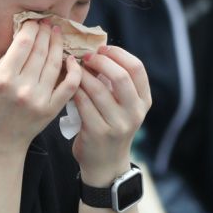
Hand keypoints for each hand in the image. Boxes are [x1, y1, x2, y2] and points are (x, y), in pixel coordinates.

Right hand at [0, 21, 81, 156]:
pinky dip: (73, 70)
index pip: (23, 43)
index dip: (32, 28)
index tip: (34, 21)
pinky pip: (69, 85)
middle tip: (48, 22)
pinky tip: (71, 58)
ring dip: (58, 45)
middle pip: (40, 51)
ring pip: (54, 63)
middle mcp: (22, 88)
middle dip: (45, 32)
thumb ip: (8, 58)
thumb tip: (26, 35)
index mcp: (4, 78)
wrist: (0, 141)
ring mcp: (40, 99)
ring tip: (58, 34)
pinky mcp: (52, 109)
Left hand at [71, 45, 150, 184]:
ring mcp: (117, 124)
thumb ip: (117, 82)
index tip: (102, 48)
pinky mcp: (97, 132)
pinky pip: (82, 103)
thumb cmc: (111, 125)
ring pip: (97, 89)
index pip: (137, 68)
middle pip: (120, 76)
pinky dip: (74, 89)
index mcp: (144, 101)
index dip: (118, 53)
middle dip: (100, 61)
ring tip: (74, 68)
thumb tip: (97, 50)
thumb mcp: (124, 106)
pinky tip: (69, 85)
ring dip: (82, 74)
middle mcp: (134, 113)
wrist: (106, 164)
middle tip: (86, 57)